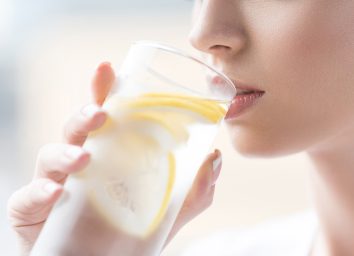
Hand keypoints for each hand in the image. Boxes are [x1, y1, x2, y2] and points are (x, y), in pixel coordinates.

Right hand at [7, 62, 221, 254]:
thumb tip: (216, 157)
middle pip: (79, 127)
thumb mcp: (170, 209)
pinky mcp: (34, 210)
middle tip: (102, 113)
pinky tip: (55, 193)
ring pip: (52, 155)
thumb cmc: (131, 230)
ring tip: (84, 157)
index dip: (104, 91)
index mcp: (109, 154)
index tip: (109, 69)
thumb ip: (196, 187)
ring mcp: (55, 183)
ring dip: (65, 152)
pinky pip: (30, 196)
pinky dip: (40, 192)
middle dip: (87, 114)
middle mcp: (80, 162)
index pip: (106, 117)